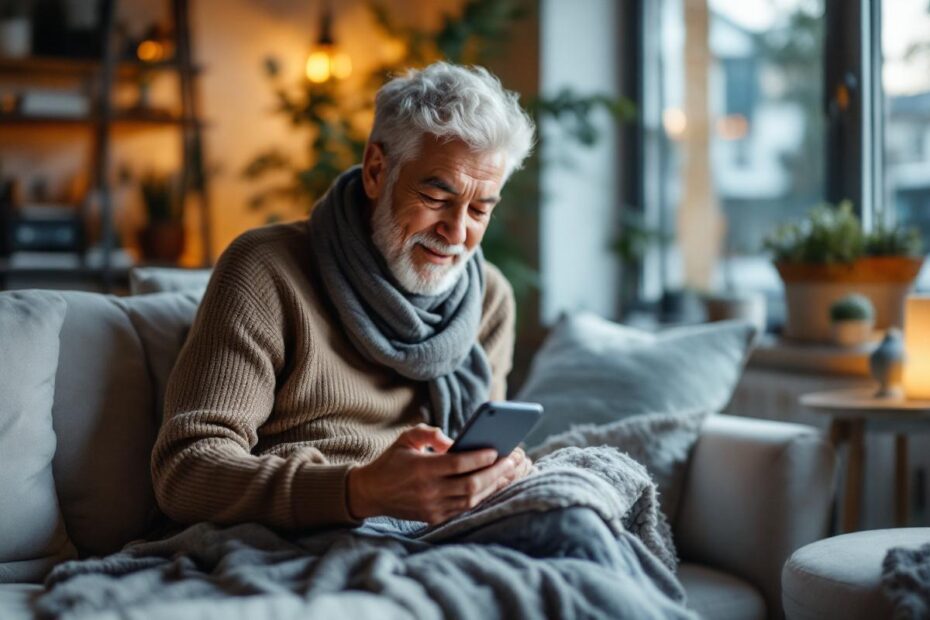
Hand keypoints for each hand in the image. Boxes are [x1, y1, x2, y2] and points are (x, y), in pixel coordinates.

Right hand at [346, 424, 526, 523]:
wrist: (371, 493)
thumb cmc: (392, 461)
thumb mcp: (406, 438)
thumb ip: (430, 434)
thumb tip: (455, 441)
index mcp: (421, 469)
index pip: (457, 464)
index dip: (479, 458)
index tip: (497, 450)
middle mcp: (428, 491)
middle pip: (471, 484)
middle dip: (496, 472)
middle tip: (514, 459)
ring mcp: (432, 507)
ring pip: (472, 499)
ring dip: (495, 485)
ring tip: (512, 471)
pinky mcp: (434, 517)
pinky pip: (464, 508)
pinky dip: (483, 497)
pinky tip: (496, 485)